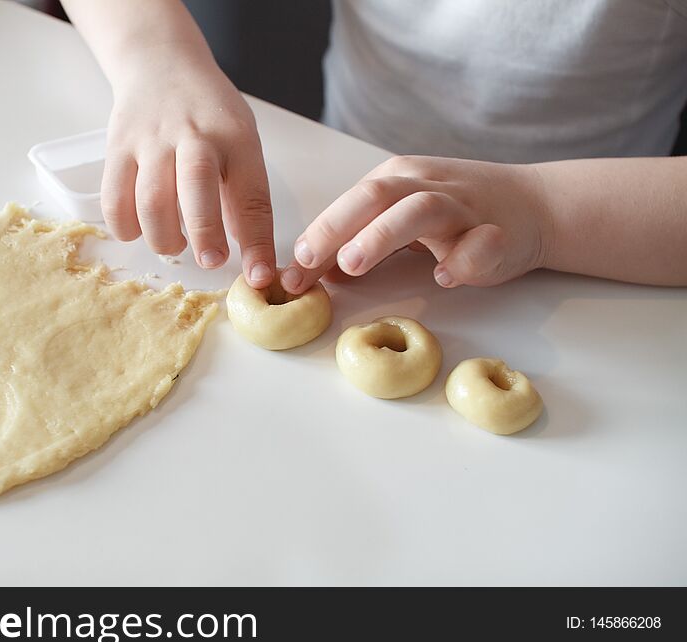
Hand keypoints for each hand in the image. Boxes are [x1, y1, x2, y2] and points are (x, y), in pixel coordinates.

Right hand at [102, 55, 274, 286]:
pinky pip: (113, 200)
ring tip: (176, 244)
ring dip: (164, 238)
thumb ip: (243, 195)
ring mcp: (150, 141)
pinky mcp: (116, 149)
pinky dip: (126, 228)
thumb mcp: (241, 142)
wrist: (160, 63)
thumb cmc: (208, 112)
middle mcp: (193, 136)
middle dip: (205, 234)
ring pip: (150, 201)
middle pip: (196, 188)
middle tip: (211, 261)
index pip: (252, 196)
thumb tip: (250, 255)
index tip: (259, 276)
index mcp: (235, 138)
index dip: (257, 242)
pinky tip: (141, 229)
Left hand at [280, 155, 552, 293]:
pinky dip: (464, 257)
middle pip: (376, 195)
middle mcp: (427, 186)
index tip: (290, 272)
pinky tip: (445, 276)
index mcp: (399, 179)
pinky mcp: (500, 232)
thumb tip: (311, 270)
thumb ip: (359, 241)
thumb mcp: (401, 221)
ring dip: (382, 235)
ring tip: (352, 264)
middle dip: (336, 227)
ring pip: (421, 209)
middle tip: (308, 261)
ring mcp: (465, 206)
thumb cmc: (457, 216)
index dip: (317, 235)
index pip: (349, 203)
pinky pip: (482, 241)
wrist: (536, 204)